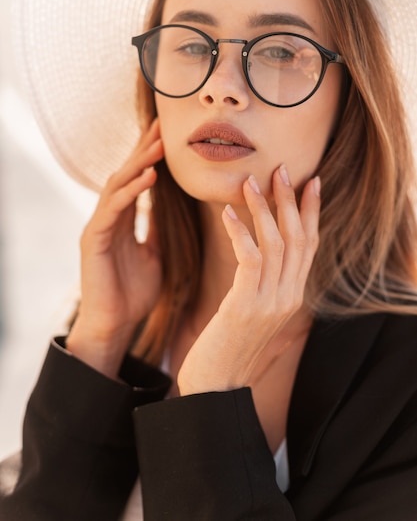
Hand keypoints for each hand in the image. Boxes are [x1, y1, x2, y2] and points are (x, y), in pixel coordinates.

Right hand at [67, 119, 163, 376]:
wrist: (115, 326)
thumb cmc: (133, 294)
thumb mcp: (154, 255)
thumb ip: (157, 229)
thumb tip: (170, 209)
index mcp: (123, 219)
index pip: (137, 179)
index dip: (151, 157)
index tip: (169, 135)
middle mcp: (108, 217)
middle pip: (126, 174)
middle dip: (144, 149)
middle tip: (163, 125)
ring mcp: (99, 226)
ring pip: (117, 185)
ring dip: (138, 163)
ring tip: (159, 144)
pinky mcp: (93, 240)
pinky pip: (113, 209)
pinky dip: (131, 191)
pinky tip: (149, 177)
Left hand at [177, 166, 320, 394]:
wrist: (214, 388)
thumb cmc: (228, 348)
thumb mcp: (252, 314)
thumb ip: (263, 286)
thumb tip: (259, 258)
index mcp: (292, 296)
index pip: (309, 246)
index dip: (312, 212)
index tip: (311, 181)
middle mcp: (288, 297)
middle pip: (299, 238)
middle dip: (292, 201)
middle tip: (283, 169)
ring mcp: (271, 302)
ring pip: (276, 243)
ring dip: (264, 209)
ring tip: (250, 181)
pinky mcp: (246, 306)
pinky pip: (249, 259)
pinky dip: (240, 232)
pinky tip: (227, 213)